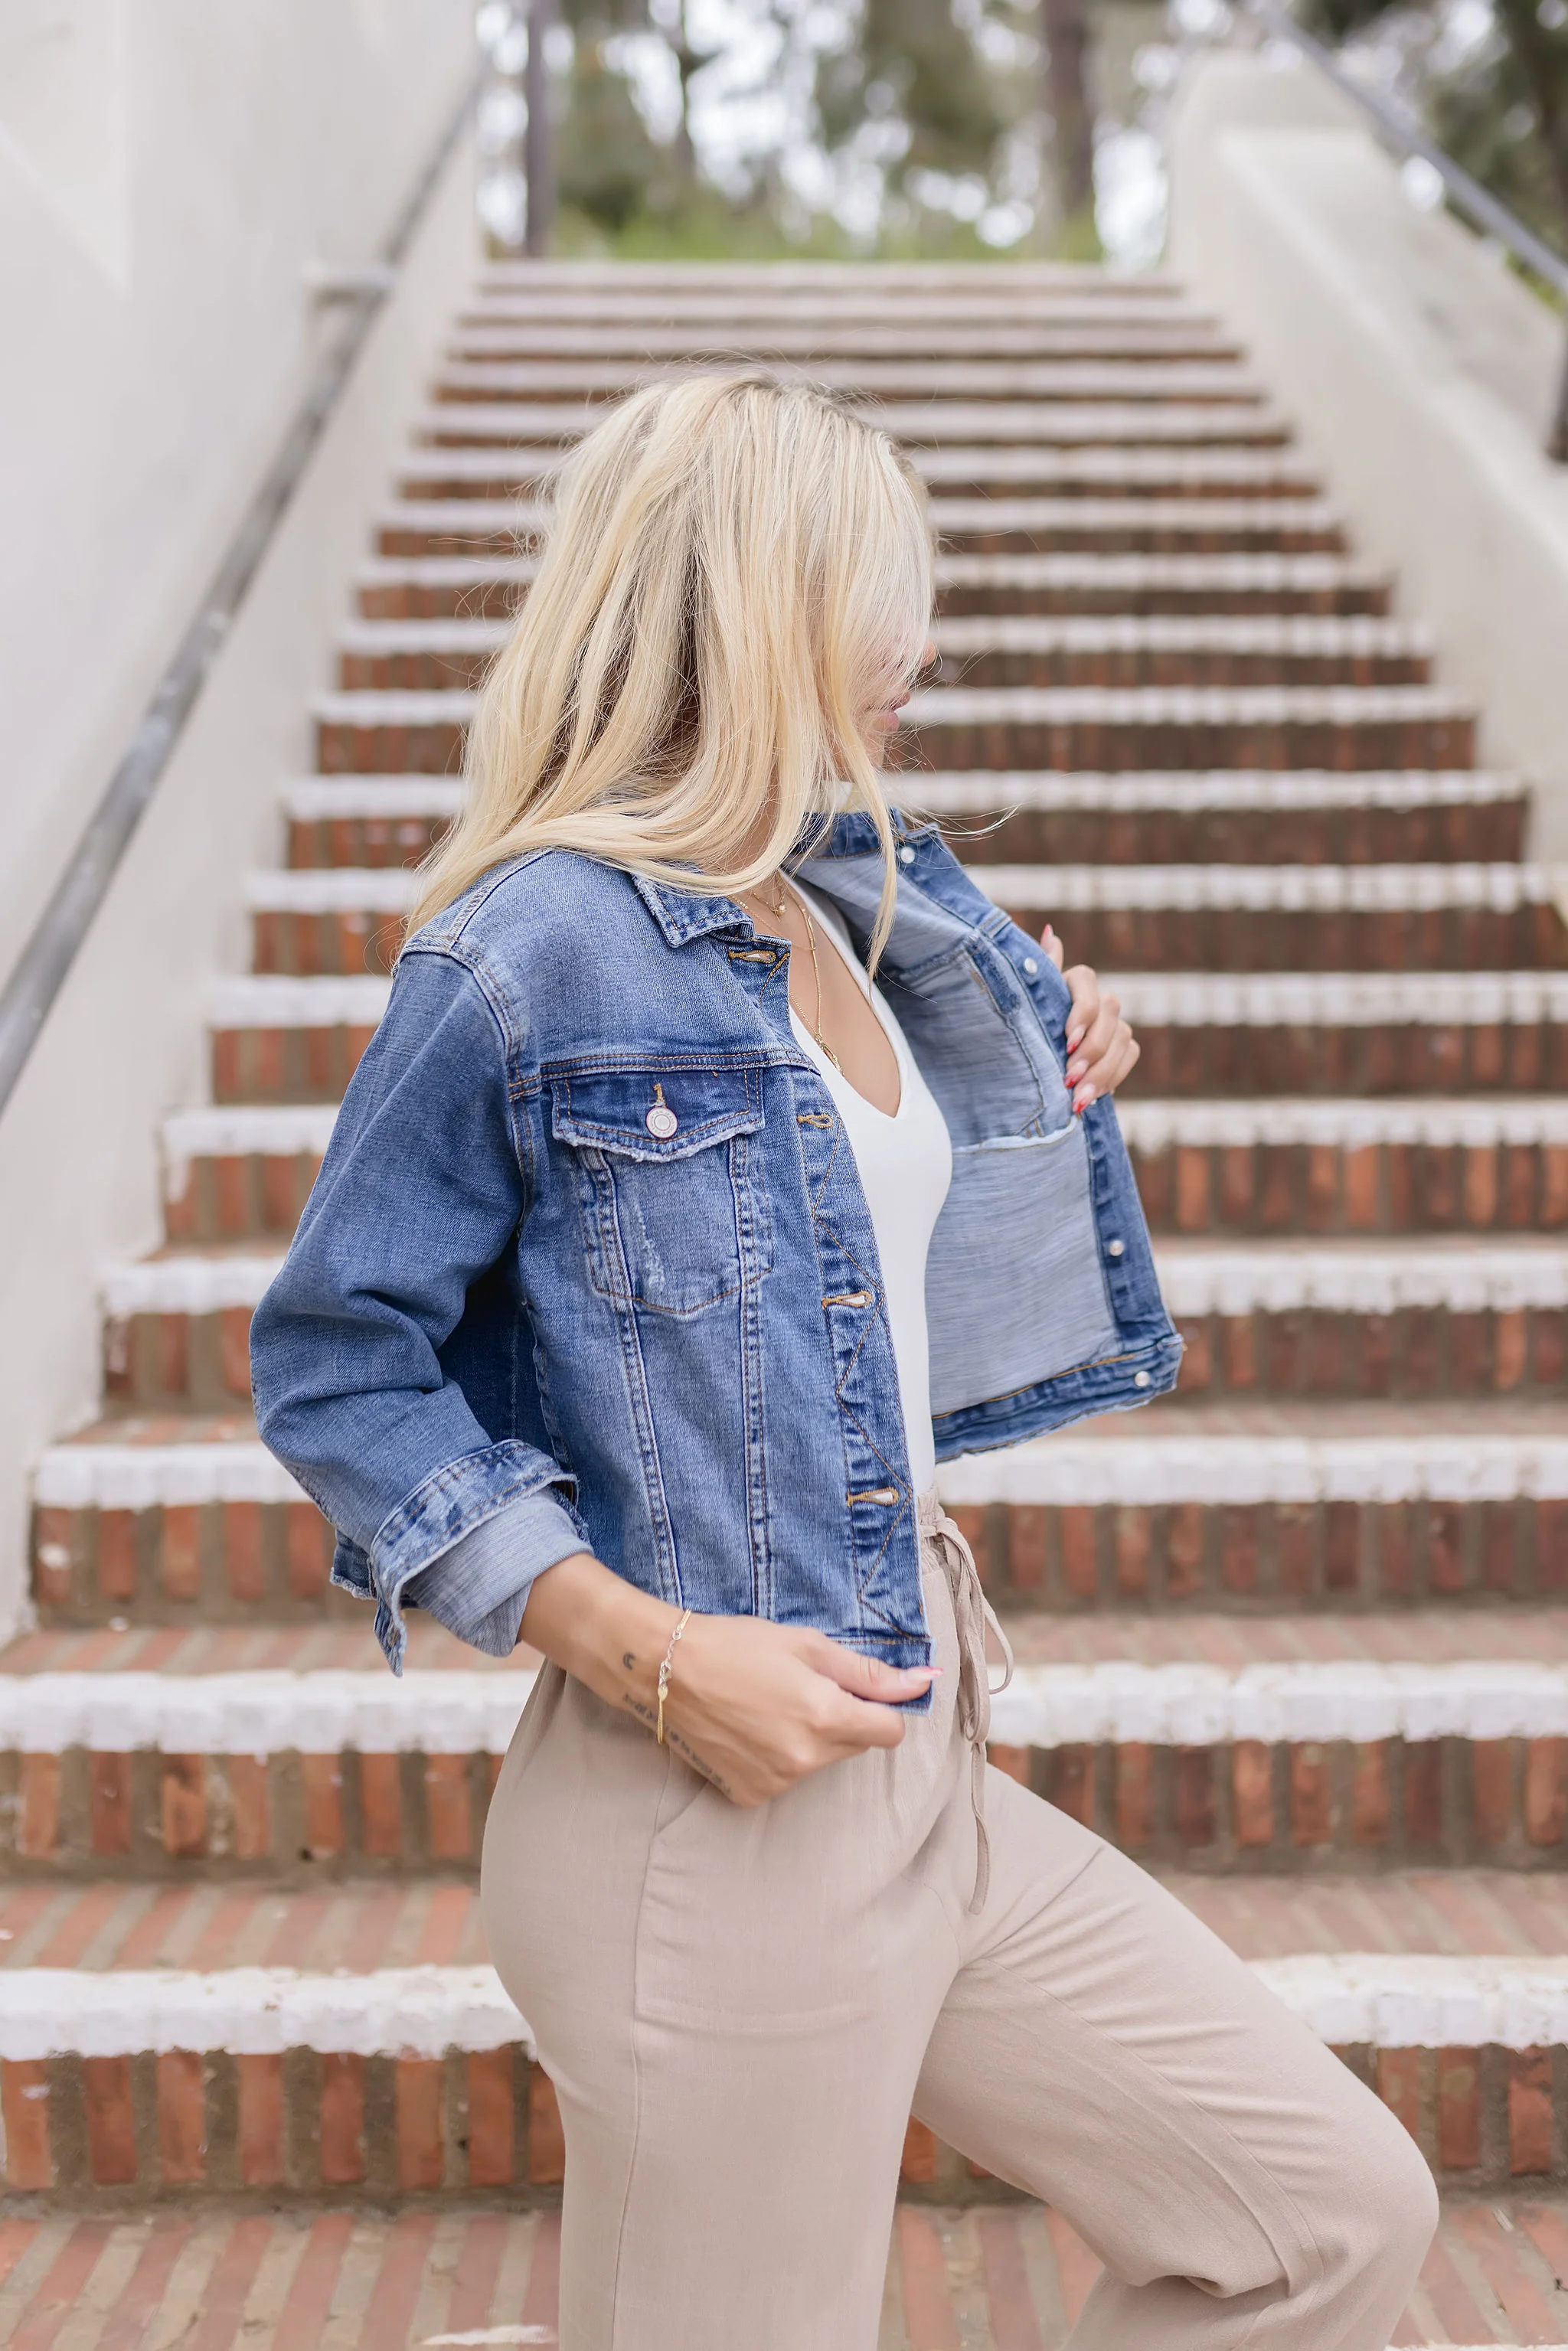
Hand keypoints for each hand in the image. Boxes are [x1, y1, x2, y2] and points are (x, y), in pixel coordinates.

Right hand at [520, 1550, 934, 1804]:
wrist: (665, 1670)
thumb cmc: (737, 1645)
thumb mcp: (808, 1646)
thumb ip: (869, 1673)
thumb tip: (925, 1682)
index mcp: (826, 1718)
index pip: (890, 1732)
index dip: (879, 1707)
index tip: (855, 1689)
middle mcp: (805, 1760)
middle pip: (855, 1746)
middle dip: (842, 1719)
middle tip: (799, 1687)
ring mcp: (776, 1782)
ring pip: (820, 1762)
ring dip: (809, 1738)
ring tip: (766, 1704)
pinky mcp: (749, 1795)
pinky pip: (785, 1777)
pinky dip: (777, 1757)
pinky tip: (748, 1729)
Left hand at [1039, 924, 1140, 1113]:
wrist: (1032, 1071)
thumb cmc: (1023, 1033)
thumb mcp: (1023, 1007)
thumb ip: (1039, 974)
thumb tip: (1050, 932)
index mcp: (1069, 982)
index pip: (1085, 979)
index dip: (1081, 1010)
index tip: (1066, 1042)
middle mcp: (1096, 997)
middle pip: (1109, 1012)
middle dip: (1091, 1050)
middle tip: (1069, 1079)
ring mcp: (1114, 1021)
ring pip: (1123, 1037)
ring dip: (1101, 1071)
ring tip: (1077, 1099)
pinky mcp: (1124, 1045)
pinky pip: (1130, 1055)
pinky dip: (1112, 1077)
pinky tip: (1090, 1097)